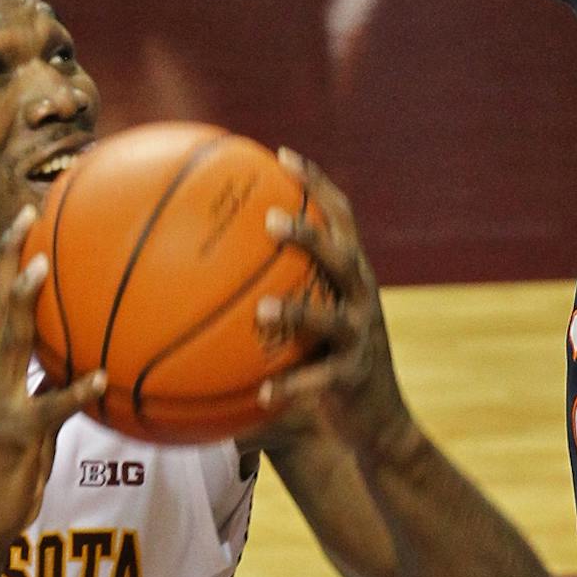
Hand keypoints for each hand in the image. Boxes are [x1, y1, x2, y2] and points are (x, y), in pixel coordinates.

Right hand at [0, 208, 105, 555]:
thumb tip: (75, 357)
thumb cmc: (3, 467)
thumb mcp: (18, 413)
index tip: (23, 220)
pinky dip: (75, 390)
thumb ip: (39, 381)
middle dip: (7, 258)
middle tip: (26, 215)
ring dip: (25, 302)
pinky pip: (51, 407)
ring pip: (10, 341)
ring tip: (43, 267)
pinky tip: (100, 376)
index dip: (5, 260)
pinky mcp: (16, 435)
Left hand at [254, 149, 414, 450]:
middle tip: (271, 221)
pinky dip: (290, 387)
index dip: (316, 185)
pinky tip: (261, 394)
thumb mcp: (307, 320)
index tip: (282, 156)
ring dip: (298, 312)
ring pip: (331, 318)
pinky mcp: (354, 378)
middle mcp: (361, 298)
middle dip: (309, 236)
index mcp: (350, 275)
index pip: (339, 218)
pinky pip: (318, 381)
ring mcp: (361, 338)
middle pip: (342, 255)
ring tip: (264, 311)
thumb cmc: (327, 362)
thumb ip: (269, 290)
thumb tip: (200, 270)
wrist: (376, 420)